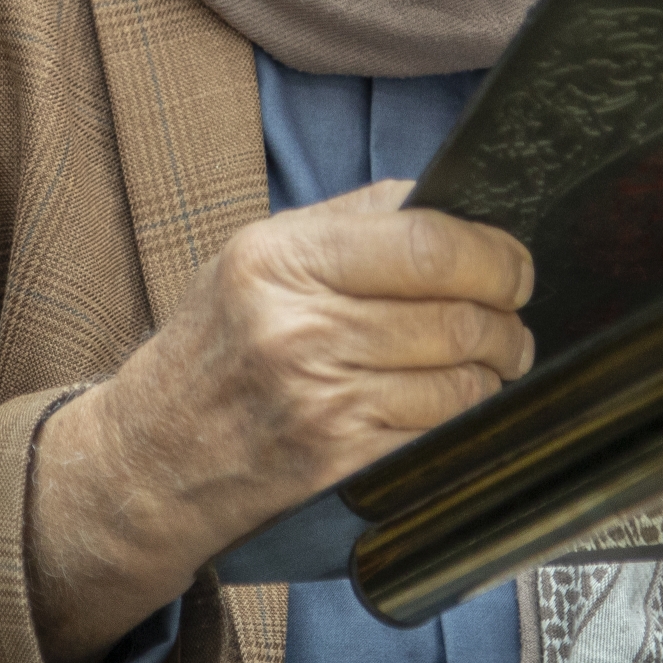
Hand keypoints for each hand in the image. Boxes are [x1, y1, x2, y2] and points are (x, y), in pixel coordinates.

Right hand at [24, 180, 535, 662]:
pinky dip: (464, 416)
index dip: (495, 255)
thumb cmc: (208, 351)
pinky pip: (439, 430)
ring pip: (461, 378)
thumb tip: (449, 201)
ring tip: (490, 362)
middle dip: (507, 318)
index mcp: (280, 258)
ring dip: (494, 371)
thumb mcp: (252, 261)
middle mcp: (298, 326)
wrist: (148, 461)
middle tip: (512, 319)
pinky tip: (453, 403)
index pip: (428, 243)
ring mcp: (319, 399)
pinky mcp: (338, 460)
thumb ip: (349, 223)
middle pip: (458, 314)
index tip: (514, 265)